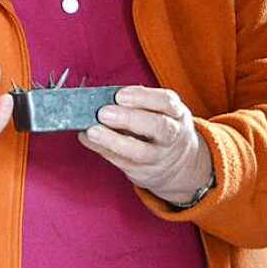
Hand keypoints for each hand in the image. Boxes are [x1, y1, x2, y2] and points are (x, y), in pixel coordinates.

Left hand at [78, 86, 212, 205]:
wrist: (179, 166)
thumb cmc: (159, 129)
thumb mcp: (158, 111)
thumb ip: (135, 103)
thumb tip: (101, 96)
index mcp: (176, 114)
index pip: (167, 102)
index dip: (143, 97)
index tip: (120, 95)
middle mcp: (172, 136)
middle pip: (159, 127)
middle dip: (129, 118)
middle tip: (103, 113)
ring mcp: (159, 157)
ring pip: (140, 152)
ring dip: (112, 140)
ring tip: (92, 131)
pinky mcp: (143, 172)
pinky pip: (121, 162)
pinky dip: (102, 149)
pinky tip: (87, 139)